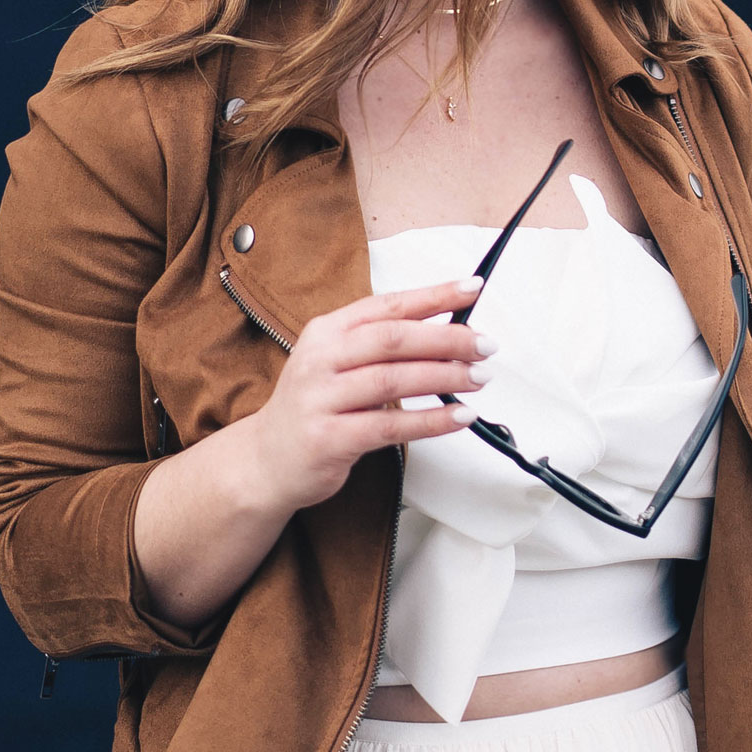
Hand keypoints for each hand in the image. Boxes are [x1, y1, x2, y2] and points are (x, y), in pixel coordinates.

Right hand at [246, 276, 494, 513]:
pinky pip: (389, 426)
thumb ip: (381, 348)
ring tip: (478, 379)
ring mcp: (321, 399)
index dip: (433, 296)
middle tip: (485, 346)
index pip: (387, 305)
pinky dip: (430, 421)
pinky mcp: (328, 439)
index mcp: (326, 332)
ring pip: (393, 380)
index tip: (473, 289)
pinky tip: (459, 417)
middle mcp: (320, 360)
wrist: (266, 461)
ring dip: (444, 378)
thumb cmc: (314, 410)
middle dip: (447, 339)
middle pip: (393, 339)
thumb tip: (449, 333)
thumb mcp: (337, 365)